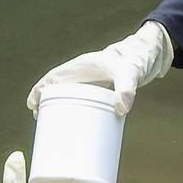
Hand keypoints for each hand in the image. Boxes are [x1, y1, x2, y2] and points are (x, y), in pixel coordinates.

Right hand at [26, 21, 173, 116]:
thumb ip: (126, 89)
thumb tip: (121, 110)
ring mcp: (91, 83)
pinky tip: (76, 126)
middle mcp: (83, 75)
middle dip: (45, 102)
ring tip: (51, 127)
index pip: (54, 77)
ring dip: (58, 108)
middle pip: (57, 88)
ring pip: (68, 96)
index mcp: (82, 66)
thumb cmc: (136, 58)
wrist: (149, 55)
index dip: (41, 89)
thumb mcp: (130, 73)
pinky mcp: (100, 91)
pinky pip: (82, 102)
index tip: (33, 104)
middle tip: (40, 121)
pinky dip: (75, 112)